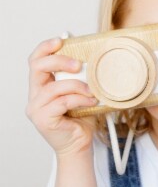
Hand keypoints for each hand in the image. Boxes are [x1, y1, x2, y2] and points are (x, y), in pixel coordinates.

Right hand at [26, 37, 98, 156]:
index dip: (45, 48)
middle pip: (38, 67)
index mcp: (41, 86)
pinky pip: (62, 102)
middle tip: (79, 65)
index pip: (35, 61)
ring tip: (92, 91)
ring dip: (78, 86)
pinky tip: (91, 101)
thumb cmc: (80, 120)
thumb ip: (80, 78)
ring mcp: (36, 108)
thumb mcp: (80, 93)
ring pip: (54, 87)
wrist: (80, 145)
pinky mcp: (43, 119)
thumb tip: (93, 58)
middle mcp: (35, 96)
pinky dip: (79, 99)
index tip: (61, 41)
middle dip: (60, 61)